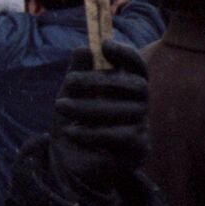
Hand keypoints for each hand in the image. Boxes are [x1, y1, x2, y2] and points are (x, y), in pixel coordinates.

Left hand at [48, 38, 148, 205]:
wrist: (69, 161)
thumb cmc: (73, 121)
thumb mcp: (69, 94)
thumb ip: (78, 70)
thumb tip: (85, 49)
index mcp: (127, 87)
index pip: (138, 66)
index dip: (127, 53)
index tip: (104, 44)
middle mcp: (141, 105)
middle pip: (136, 86)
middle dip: (100, 80)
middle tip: (69, 81)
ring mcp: (143, 127)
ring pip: (127, 111)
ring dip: (88, 107)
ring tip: (61, 106)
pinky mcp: (139, 149)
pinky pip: (122, 136)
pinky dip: (93, 132)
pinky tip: (72, 132)